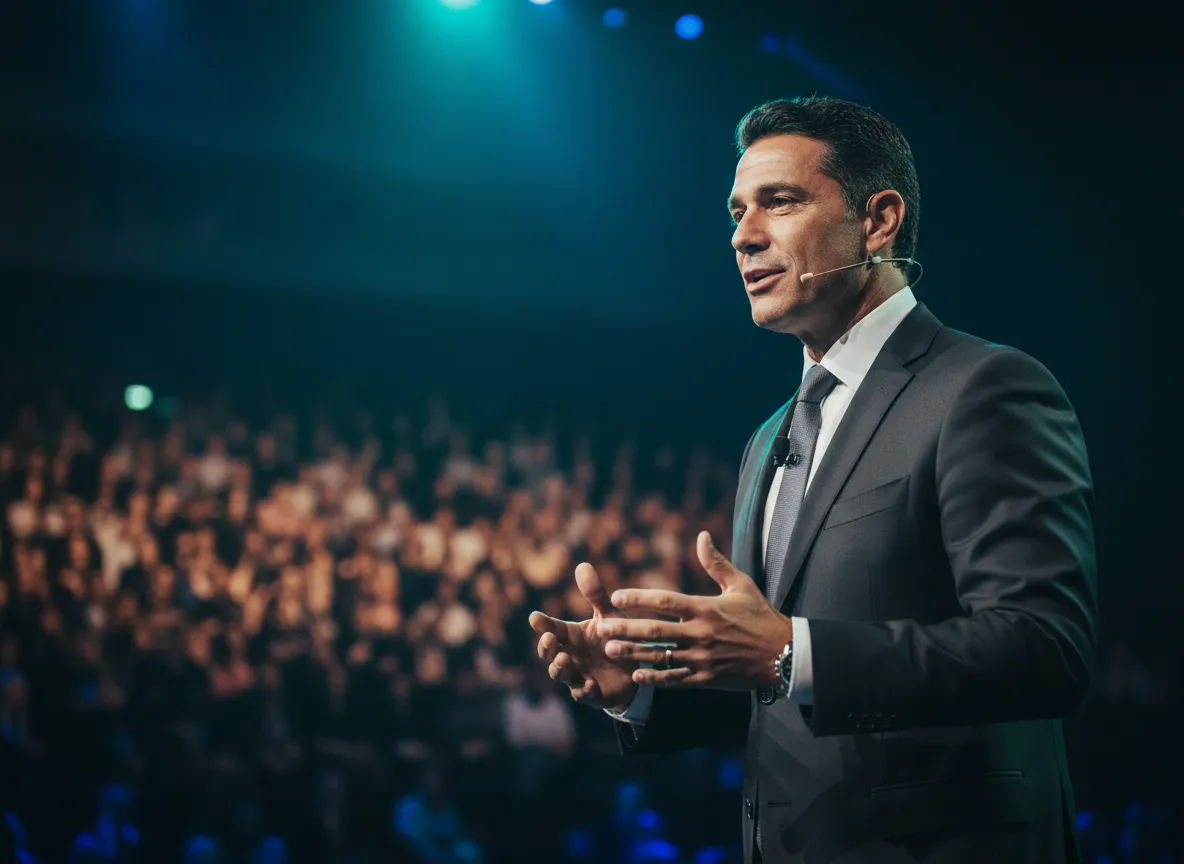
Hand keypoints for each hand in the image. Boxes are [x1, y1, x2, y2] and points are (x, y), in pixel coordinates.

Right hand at [528, 564, 638, 710]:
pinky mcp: (592, 693)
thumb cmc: (616, 638)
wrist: (635, 669)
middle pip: (549, 652)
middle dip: (545, 647)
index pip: (552, 628)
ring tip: (563, 658)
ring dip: (559, 667)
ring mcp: (578, 675)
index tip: (534, 617)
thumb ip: (596, 595)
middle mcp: (570, 655)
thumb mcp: (609, 615)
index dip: (543, 624)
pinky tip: (590, 684)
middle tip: (549, 638)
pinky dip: (584, 690)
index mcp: (571, 635)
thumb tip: (582, 564)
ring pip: (560, 674)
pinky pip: (583, 693)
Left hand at [597, 531, 792, 689]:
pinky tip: (637, 676)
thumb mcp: (741, 585)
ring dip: (633, 654)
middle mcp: (701, 633)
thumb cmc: (761, 616)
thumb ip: (716, 563)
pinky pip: (676, 679)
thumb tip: (702, 536)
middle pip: (655, 631)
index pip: (665, 601)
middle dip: (625, 629)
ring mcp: (703, 657)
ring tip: (609, 650)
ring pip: (661, 657)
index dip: (638, 598)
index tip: (616, 597)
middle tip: (601, 626)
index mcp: (706, 608)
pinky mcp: (707, 677)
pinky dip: (655, 678)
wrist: (783, 654)